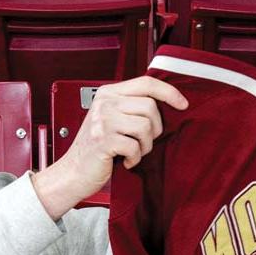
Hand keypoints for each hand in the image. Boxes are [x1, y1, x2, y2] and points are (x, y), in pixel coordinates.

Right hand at [32, 76, 187, 218]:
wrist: (73, 171)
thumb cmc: (96, 148)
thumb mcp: (112, 119)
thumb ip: (131, 107)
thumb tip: (167, 102)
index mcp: (108, 93)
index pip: (146, 83)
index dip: (169, 92)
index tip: (182, 104)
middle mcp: (105, 103)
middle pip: (150, 106)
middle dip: (154, 128)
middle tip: (143, 141)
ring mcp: (102, 120)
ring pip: (145, 126)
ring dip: (145, 145)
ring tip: (133, 151)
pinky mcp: (103, 140)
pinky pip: (135, 146)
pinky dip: (135, 158)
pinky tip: (126, 160)